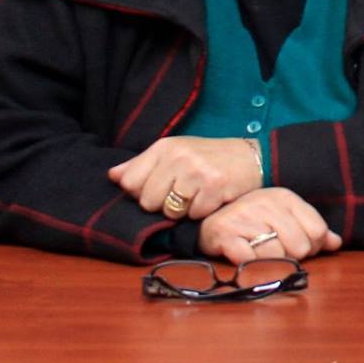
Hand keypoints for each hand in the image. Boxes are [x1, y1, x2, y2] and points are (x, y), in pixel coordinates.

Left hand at [109, 135, 262, 219]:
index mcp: (164, 147)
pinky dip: (202, 212)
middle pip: (148, 201)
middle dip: (164, 204)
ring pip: (170, 211)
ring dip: (184, 210)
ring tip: (198, 194)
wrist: (252, 157)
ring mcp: (196, 171)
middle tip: (183, 192)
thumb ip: (141, 165)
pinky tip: (212, 198)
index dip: (142, 192)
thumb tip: (112, 176)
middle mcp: (178, 156)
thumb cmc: (208, 158)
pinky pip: (193, 215)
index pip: (130, 183)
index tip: (160, 187)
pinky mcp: (214, 187)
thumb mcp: (174, 153)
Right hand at [196, 187, 342, 263]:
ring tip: (263, 256)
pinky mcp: (225, 235)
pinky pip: (249, 260)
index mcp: (285, 197)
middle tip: (280, 254)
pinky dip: (251, 266)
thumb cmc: (255, 219)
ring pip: (276, 255)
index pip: (317, 230)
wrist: (212, 218)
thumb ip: (312, 228)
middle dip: (293, 256)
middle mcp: (266, 204)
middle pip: (299, 246)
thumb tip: (336, 243)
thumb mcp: (286, 216)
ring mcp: (245, 219)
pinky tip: (248, 259)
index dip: (313, 246)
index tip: (302, 248)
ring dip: (271, 263)